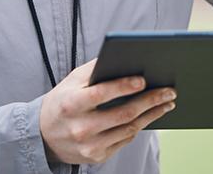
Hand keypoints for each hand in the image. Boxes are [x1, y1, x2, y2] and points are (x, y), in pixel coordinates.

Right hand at [39, 59, 175, 165]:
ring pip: (128, 129)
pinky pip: (124, 141)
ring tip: (167, 103)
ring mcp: (89, 145)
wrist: (44, 135)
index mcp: (71, 104)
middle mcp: (80, 127)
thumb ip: (94, 69)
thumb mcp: (71, 82)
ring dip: (152, 115)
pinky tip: (150, 116)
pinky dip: (138, 127)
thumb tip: (121, 56)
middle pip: (122, 113)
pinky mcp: (97, 157)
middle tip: (169, 91)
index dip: (123, 86)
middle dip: (150, 101)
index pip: (101, 94)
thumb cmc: (62, 102)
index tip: (143, 79)